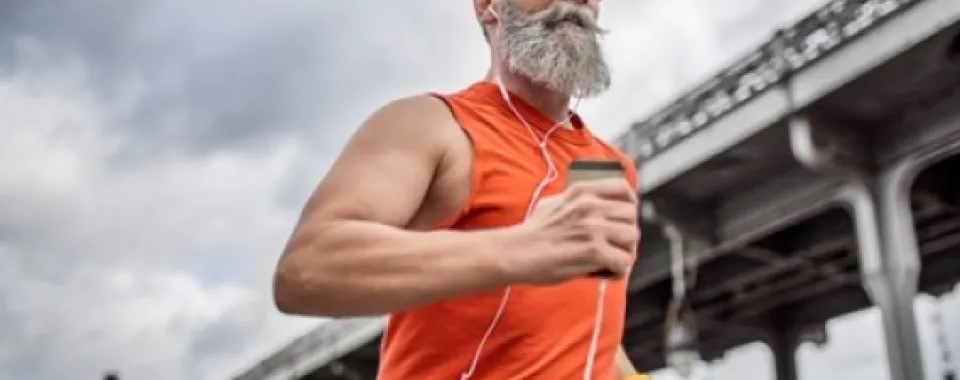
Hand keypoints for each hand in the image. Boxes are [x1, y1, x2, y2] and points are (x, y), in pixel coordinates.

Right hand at [504, 178, 639, 284]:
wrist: (516, 252)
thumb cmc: (533, 232)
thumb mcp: (554, 202)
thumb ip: (577, 198)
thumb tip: (597, 199)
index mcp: (582, 191)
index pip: (623, 189)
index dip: (628, 205)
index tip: (622, 219)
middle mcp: (590, 206)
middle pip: (631, 217)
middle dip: (625, 234)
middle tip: (611, 246)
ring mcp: (593, 228)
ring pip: (632, 240)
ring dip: (622, 253)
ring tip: (605, 260)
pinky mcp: (593, 251)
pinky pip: (624, 262)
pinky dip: (615, 271)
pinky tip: (599, 272)